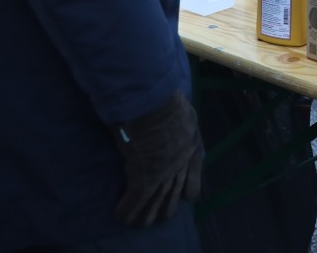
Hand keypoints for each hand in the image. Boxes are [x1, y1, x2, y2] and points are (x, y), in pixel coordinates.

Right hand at [114, 89, 203, 226]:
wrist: (154, 99)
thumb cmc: (165, 96)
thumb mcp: (180, 107)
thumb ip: (178, 118)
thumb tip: (171, 116)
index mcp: (193, 144)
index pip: (195, 175)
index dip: (188, 186)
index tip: (185, 194)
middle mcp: (182, 163)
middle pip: (177, 195)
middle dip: (167, 206)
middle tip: (160, 213)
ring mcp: (164, 173)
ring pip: (157, 204)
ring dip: (146, 213)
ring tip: (140, 219)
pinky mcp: (145, 179)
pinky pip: (135, 203)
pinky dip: (127, 210)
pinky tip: (121, 214)